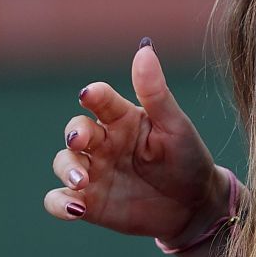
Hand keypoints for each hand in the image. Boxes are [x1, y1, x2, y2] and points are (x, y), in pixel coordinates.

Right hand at [43, 41, 229, 245]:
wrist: (196, 206)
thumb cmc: (188, 160)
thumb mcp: (176, 127)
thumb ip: (156, 93)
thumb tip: (145, 49)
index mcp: (122, 119)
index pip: (100, 100)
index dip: (93, 95)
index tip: (91, 95)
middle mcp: (102, 142)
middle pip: (75, 130)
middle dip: (75, 134)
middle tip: (81, 141)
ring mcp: (93, 171)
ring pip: (63, 162)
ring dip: (67, 169)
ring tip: (82, 181)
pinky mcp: (90, 202)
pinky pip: (59, 201)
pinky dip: (59, 203)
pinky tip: (75, 207)